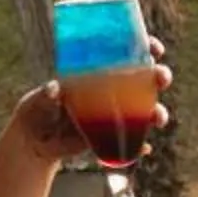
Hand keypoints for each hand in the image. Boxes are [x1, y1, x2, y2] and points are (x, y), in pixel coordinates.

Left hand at [8, 37, 172, 165]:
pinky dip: (140, 146)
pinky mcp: (110, 138)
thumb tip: (54, 88)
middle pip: (144, 80)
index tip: (155, 47)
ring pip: (145, 110)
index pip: (126, 55)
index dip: (145, 48)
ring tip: (157, 118)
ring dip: (157, 113)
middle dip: (159, 76)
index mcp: (96, 73)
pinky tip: (144, 148)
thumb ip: (47, 94)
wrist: (35, 140)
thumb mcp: (39, 99)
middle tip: (161, 78)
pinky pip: (131, 142)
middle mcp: (110, 91)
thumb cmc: (37, 109)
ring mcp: (113, 115)